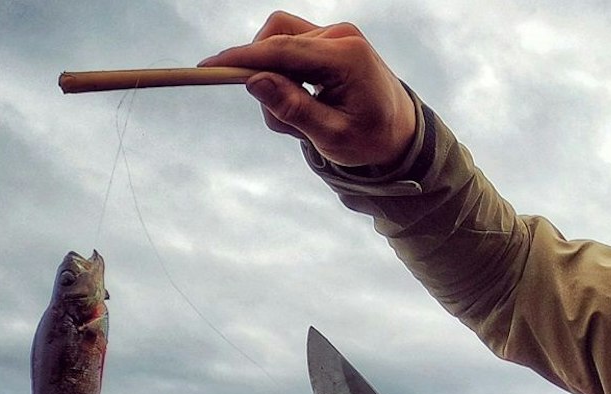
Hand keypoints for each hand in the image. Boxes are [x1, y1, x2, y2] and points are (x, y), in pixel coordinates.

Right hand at [201, 11, 418, 168]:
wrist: (403, 133)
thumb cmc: (372, 140)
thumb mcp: (333, 137)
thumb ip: (293, 109)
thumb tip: (253, 82)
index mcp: (346, 57)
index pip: (281, 50)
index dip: (241, 58)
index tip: (208, 67)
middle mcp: (340, 36)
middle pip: (275, 41)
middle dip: (264, 79)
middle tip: (284, 122)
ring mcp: (335, 35)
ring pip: (279, 44)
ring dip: (276, 80)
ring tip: (302, 119)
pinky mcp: (329, 41)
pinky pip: (290, 50)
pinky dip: (287, 78)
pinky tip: (307, 104)